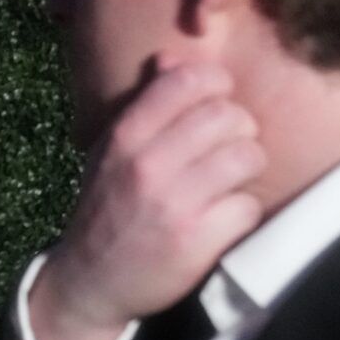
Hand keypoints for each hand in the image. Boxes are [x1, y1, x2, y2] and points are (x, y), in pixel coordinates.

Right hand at [28, 62, 264, 339]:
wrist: (90, 280)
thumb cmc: (106, 206)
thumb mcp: (111, 151)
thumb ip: (144, 107)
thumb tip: (174, 60)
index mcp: (124, 136)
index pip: (186, 81)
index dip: (217, 84)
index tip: (219, 101)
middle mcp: (147, 164)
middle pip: (227, 116)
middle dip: (240, 129)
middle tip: (231, 146)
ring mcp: (173, 203)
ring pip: (246, 157)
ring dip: (248, 168)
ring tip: (233, 179)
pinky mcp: (196, 241)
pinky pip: (248, 206)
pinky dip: (244, 211)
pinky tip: (227, 215)